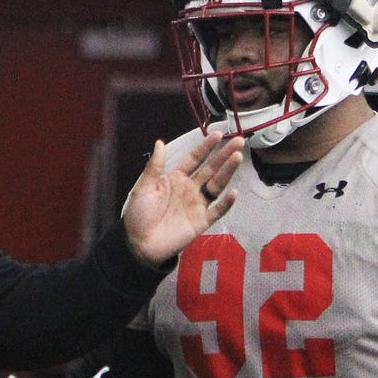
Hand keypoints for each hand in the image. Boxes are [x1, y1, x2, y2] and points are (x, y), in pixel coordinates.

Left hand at [121, 132, 243, 266]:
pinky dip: (226, 203)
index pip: (194, 159)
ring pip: (217, 185)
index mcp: (175, 178)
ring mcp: (197, 204)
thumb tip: (160, 142)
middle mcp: (189, 188)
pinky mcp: (202, 221)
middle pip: (210, 169)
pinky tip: (233, 192)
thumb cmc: (138, 215)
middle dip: (224, 155)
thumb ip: (154, 166)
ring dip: (227, 171)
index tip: (217, 134)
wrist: (139, 244)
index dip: (206, 147)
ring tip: (237, 157)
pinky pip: (217, 210)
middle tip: (238, 140)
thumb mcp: (144, 187)